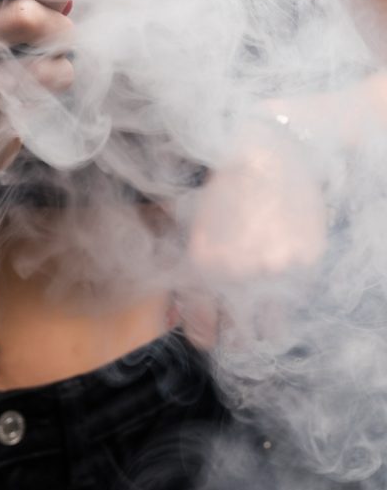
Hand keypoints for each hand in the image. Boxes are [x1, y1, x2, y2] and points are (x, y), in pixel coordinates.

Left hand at [175, 130, 326, 349]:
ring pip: (273, 326)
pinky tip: (280, 265)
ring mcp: (278, 269)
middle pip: (240, 338)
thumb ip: (191, 271)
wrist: (266, 152)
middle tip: (238, 326)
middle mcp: (240, 273)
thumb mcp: (192, 225)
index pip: (203, 330)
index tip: (208, 334)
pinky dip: (289, 288)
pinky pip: (297, 294)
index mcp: (205, 265)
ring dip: (266, 321)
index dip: (204, 334)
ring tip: (261, 306)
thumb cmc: (224, 186)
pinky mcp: (307, 261)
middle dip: (236, 334)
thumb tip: (182, 312)